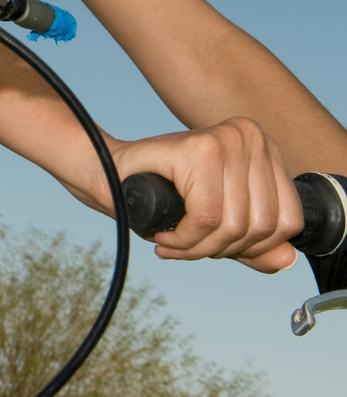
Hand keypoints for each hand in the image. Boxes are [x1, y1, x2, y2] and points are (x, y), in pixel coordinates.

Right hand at [106, 119, 302, 272]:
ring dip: (200, 249)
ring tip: (176, 244)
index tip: (219, 250)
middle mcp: (248, 136)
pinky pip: (206, 218)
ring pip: (233, 226)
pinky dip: (185, 240)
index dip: (253, 249)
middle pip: (261, 226)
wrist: (109, 172)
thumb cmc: (162, 193)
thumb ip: (255, 243)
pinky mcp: (199, 150)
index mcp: (262, 146)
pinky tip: (166, 237)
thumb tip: (287, 260)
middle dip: (222, 251)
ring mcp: (225, 139)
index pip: (287, 221)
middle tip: (189, 248)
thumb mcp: (220, 220)